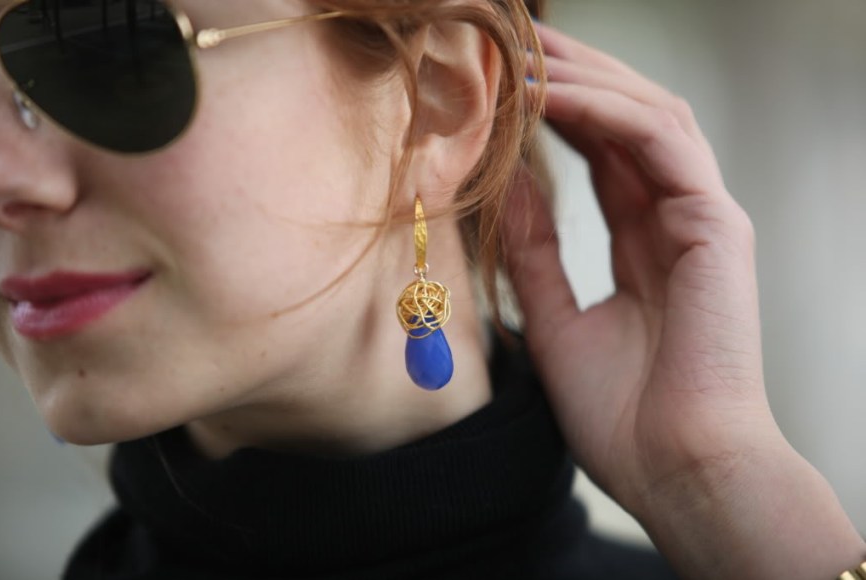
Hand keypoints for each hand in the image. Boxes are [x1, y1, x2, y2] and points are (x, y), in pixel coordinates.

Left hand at [508, 21, 770, 508]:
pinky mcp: (717, 225)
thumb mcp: (556, 320)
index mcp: (644, 246)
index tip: (506, 83)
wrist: (675, 473)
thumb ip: (534, 251)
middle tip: (518, 42)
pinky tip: (557, 93)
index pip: (604, 154)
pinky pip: (661, 142)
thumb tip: (505, 184)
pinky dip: (609, 109)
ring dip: (588, 79)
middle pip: (627, 123)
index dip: (559, 111)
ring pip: (650, 116)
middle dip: (574, 77)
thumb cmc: (622, 417)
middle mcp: (676, 222)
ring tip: (529, 53)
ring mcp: (702, 219)